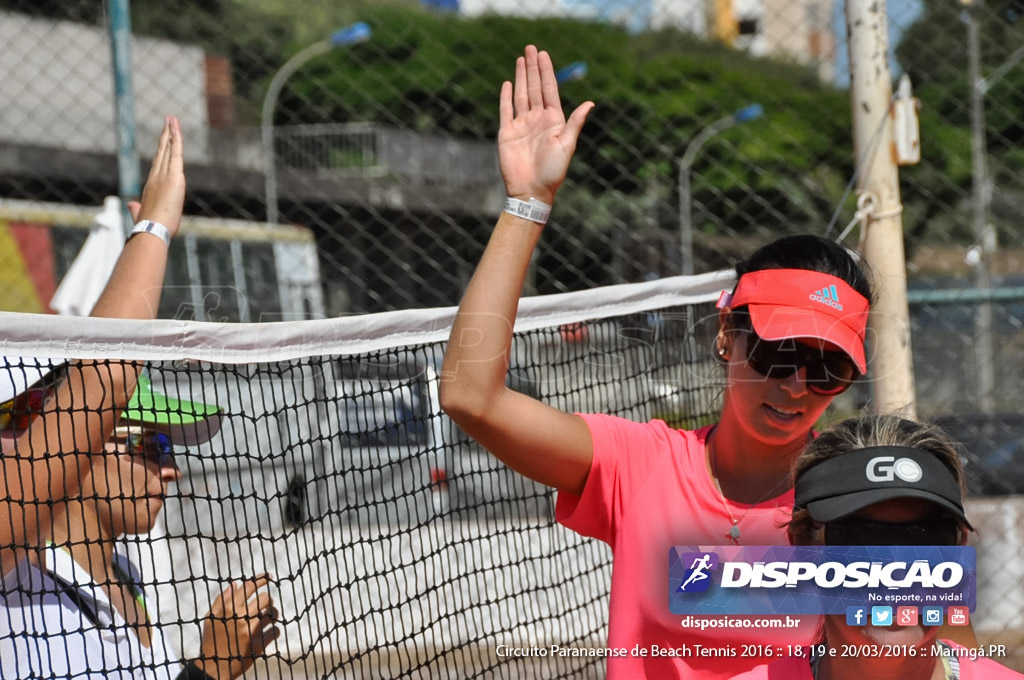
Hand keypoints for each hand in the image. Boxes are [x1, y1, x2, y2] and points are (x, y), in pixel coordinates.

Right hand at [132, 115, 185, 234]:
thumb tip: (131, 206)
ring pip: (168, 149)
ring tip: (173, 119)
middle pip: (161, 151)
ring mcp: (163, 175)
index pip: (158, 163)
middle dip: (165, 135)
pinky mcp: (174, 177)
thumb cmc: (148, 226)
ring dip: (171, 133)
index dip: (161, 149)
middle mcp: (155, 176)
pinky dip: (177, 142)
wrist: (151, 229)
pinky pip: (176, 155)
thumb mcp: (141, 214)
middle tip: (168, 120)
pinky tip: (177, 131)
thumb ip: (136, 208)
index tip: (163, 138)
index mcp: (151, 184)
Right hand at [195, 574, 280, 679]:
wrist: (214, 669)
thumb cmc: (212, 641)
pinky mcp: (258, 645)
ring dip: (273, 613)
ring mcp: (250, 632)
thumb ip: (221, 600)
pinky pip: (276, 631)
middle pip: (264, 598)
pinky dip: (274, 631)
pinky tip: (269, 632)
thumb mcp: (211, 619)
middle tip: (266, 603)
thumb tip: (235, 583)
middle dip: (268, 599)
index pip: (249, 587)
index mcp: (228, 609)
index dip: (261, 579)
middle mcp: (240, 618)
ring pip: (272, 613)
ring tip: (270, 617)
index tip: (269, 576)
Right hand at [498, 45, 593, 205]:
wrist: (531, 190)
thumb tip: (590, 103)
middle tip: (531, 48)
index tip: (544, 54)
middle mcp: (537, 119)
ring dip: (521, 76)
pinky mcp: (507, 133)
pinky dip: (506, 97)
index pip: (549, 89)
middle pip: (534, 87)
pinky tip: (508, 84)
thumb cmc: (553, 171)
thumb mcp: (567, 145)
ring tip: (520, 59)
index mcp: (553, 120)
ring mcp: (522, 125)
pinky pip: (506, 110)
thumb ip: (575, 123)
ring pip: (521, 95)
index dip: (546, 71)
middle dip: (533, 67)